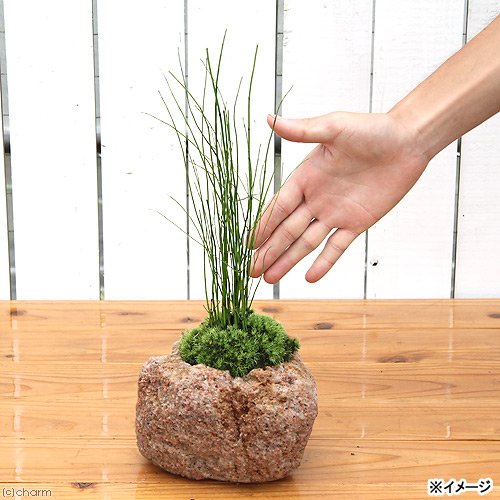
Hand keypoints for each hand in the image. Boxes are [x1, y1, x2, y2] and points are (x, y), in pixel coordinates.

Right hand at [250, 111, 428, 282]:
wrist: (407, 141)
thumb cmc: (371, 129)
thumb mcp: (334, 127)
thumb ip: (302, 131)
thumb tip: (270, 119)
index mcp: (306, 178)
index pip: (279, 207)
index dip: (263, 226)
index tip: (248, 243)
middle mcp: (316, 199)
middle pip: (288, 230)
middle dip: (270, 250)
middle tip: (253, 270)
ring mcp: (335, 213)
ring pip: (307, 242)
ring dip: (289, 260)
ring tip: (271, 278)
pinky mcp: (357, 223)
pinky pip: (337, 246)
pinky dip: (324, 262)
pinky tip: (309, 277)